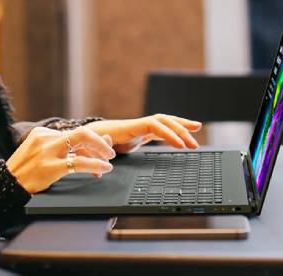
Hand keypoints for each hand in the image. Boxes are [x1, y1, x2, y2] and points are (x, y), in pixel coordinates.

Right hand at [6, 126, 115, 193]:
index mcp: (42, 133)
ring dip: (100, 150)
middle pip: (81, 133)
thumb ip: (61, 150)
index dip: (90, 143)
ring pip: (82, 142)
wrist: (5, 185)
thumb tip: (87, 148)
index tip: (100, 150)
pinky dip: (95, 164)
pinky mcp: (50, 166)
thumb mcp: (40, 155)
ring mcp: (47, 151)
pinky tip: (103, 168)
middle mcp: (46, 137)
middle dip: (99, 141)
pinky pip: (79, 162)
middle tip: (110, 152)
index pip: (73, 134)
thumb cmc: (24, 173)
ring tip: (108, 161)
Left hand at [83, 115, 201, 154]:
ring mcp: (139, 128)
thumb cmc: (87, 142)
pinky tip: (183, 136)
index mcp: (127, 128)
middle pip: (162, 121)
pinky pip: (161, 130)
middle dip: (180, 130)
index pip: (153, 126)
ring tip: (198, 128)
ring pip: (164, 122)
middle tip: (194, 144)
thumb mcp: (91, 148)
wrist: (85, 136)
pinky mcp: (140, 134)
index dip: (168, 134)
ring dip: (180, 125)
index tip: (180, 145)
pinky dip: (173, 131)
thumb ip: (98, 154)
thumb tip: (104, 161)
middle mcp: (135, 125)